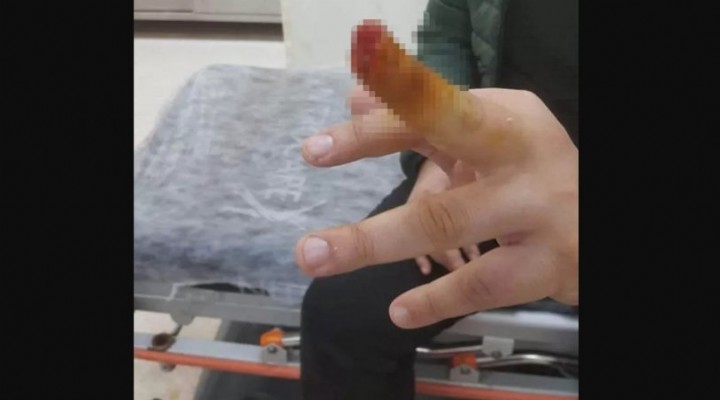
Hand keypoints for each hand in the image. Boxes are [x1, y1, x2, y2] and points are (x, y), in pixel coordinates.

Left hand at [298, 87, 577, 328]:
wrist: (600, 226)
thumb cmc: (531, 175)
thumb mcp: (486, 137)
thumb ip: (424, 120)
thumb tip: (355, 98)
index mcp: (505, 116)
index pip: (433, 103)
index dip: (379, 108)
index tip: (319, 126)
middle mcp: (521, 152)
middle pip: (445, 134)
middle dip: (372, 138)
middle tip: (310, 150)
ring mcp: (536, 209)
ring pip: (449, 220)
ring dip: (375, 239)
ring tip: (317, 256)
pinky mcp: (544, 264)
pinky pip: (482, 285)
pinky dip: (436, 299)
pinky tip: (399, 311)